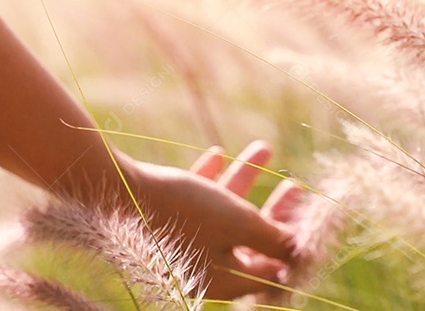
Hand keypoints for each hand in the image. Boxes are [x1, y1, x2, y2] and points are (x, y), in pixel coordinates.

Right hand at [127, 140, 300, 300]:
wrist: (114, 192)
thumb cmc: (183, 211)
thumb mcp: (240, 224)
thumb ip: (274, 239)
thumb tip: (299, 250)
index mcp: (224, 278)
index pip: (270, 269)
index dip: (294, 245)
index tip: (310, 220)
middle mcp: (203, 266)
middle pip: (250, 240)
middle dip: (275, 207)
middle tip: (296, 185)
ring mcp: (182, 243)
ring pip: (224, 212)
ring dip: (246, 179)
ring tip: (265, 146)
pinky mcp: (163, 220)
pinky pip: (195, 201)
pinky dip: (210, 179)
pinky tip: (218, 152)